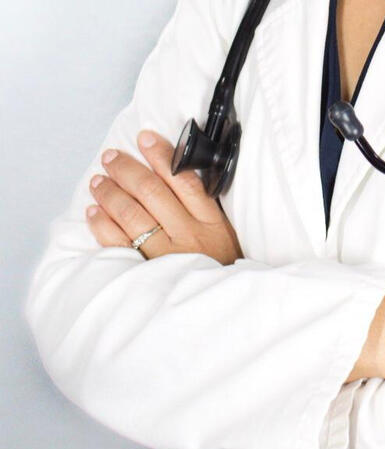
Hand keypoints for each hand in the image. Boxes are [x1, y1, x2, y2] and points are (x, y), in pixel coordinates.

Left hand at [86, 129, 243, 265]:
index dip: (162, 155)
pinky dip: (102, 225)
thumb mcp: (226, 234)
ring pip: (132, 215)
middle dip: (127, 170)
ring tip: (97, 180)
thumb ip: (205, 207)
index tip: (144, 137)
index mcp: (211, 222)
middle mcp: (188, 236)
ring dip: (110, 193)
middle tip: (110, 157)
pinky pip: (118, 245)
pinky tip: (93, 211)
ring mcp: (166, 256)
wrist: (219, 310)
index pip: (184, 179)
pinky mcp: (146, 275)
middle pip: (152, 192)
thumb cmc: (220, 268)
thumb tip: (178, 169)